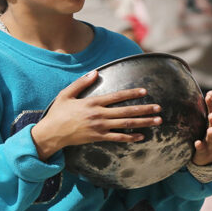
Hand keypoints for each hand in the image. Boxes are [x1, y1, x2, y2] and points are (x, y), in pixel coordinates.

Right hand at [31, 70, 161, 160]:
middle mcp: (99, 115)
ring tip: (157, 120)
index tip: (145, 91)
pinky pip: (118, 138)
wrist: (52, 133)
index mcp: (92, 103)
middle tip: (159, 107)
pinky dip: (131, 137)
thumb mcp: (67, 94)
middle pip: (126, 111)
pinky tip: (142, 136)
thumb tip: (95, 72)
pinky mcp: (98, 138)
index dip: (131, 93)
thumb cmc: (59, 113)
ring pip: (126, 125)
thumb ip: (81, 83)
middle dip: (144, 109)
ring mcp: (100, 128)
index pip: (116, 97)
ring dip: (143, 122)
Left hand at [191, 91, 211, 165]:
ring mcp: (211, 142)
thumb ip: (208, 108)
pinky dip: (200, 145)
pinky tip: (197, 143)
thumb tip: (208, 91)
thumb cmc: (208, 134)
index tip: (211, 94)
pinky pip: (203, 149)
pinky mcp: (205, 151)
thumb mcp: (208, 121)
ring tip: (211, 129)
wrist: (211, 156)